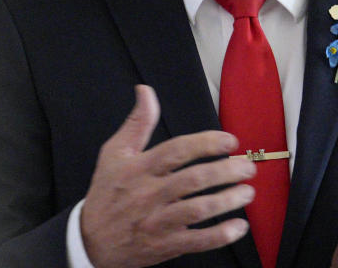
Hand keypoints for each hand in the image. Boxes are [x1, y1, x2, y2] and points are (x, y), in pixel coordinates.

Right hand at [81, 85, 255, 267]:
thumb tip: (145, 91)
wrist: (89, 241)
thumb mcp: (114, 153)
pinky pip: (196, 241)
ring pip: (197, 210)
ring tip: (248, 193)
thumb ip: (137, 122)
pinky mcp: (164, 246)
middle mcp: (149, 194)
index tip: (230, 141)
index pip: (176, 151)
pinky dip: (219, 235)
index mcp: (139, 168)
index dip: (205, 144)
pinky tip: (238, 227)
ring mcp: (157, 222)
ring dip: (227, 201)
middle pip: (193, 180)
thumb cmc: (106, 193)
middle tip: (247, 167)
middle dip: (225, 172)